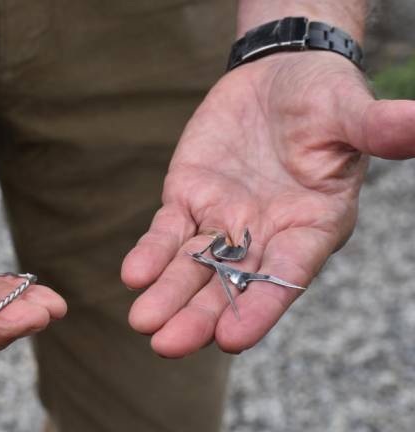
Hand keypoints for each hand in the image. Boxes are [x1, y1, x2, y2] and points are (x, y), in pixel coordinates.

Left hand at [122, 51, 414, 356]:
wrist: (276, 77)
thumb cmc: (321, 97)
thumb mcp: (348, 111)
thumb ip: (374, 127)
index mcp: (311, 226)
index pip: (286, 274)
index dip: (261, 305)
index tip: (232, 338)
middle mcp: (265, 235)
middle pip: (231, 284)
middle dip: (199, 315)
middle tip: (167, 345)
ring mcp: (223, 220)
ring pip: (192, 266)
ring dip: (168, 295)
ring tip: (142, 322)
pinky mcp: (189, 198)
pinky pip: (167, 232)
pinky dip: (151, 252)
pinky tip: (133, 274)